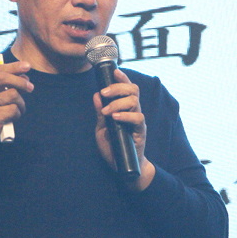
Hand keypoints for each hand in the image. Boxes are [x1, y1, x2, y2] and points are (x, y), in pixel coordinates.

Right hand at [0, 61, 32, 153]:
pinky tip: (12, 119)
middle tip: (31, 88)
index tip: (27, 66)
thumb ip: (4, 86)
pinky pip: (14, 110)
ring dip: (21, 103)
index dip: (14, 66)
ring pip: (13, 96)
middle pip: (4, 78)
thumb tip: (25, 77)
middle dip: (21, 81)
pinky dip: (18, 114)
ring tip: (18, 109)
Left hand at [93, 68, 154, 189]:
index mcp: (125, 108)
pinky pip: (138, 118)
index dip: (122, 78)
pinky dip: (126, 115)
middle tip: (104, 93)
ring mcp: (138, 120)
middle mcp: (133, 111)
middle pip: (133, 90)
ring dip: (118, 102)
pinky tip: (115, 117)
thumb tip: (96, 95)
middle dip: (118, 87)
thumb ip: (100, 113)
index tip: (114, 71)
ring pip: (134, 101)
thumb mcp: (101, 128)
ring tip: (107, 112)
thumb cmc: (112, 146)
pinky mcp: (141, 131)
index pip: (126, 88)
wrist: (121, 166)